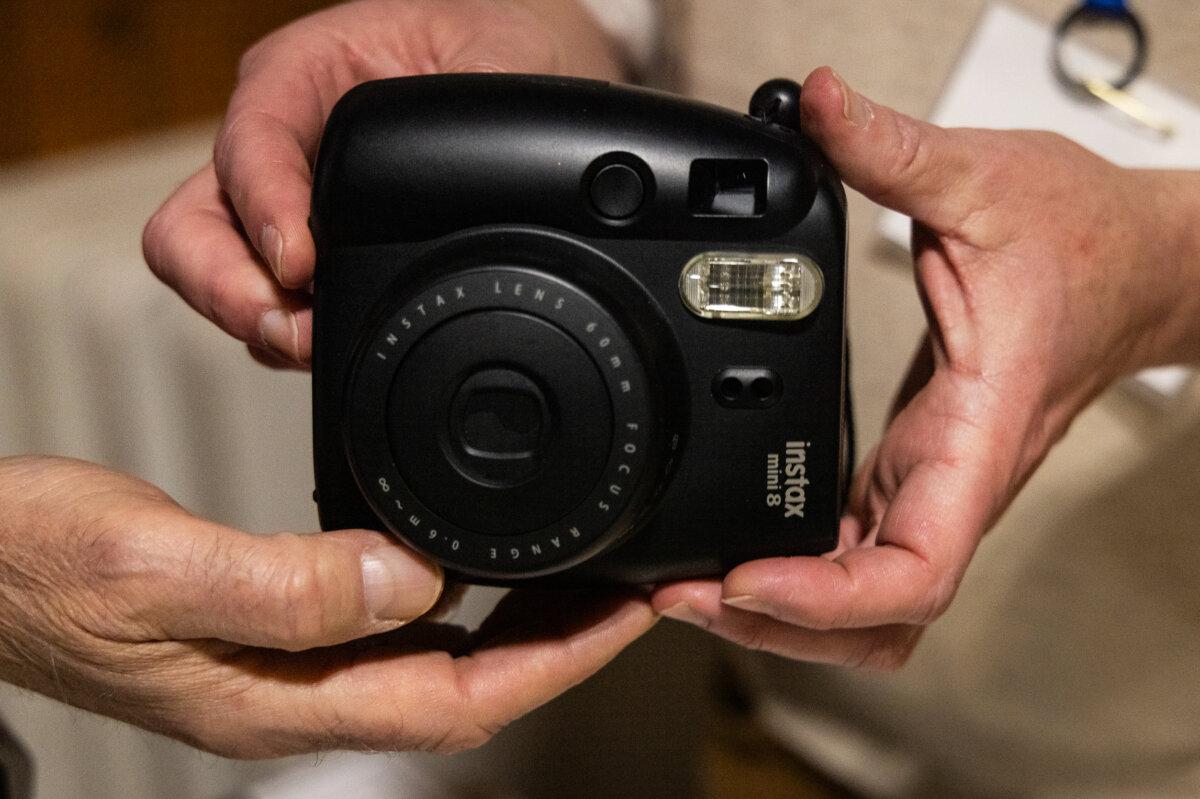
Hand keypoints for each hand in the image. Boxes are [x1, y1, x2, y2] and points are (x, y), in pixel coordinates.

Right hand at [0, 456, 653, 755]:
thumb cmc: (33, 570)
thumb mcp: (154, 567)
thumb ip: (284, 585)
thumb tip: (410, 580)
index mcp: (278, 698)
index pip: (460, 697)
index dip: (558, 660)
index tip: (626, 611)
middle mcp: (293, 695)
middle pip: (466, 686)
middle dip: (559, 644)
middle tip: (627, 588)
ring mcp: (282, 672)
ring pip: (437, 658)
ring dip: (515, 621)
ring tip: (575, 571)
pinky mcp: (268, 636)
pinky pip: (390, 627)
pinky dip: (451, 596)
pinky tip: (465, 560)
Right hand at [143, 0, 624, 367]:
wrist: (513, 69)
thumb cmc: (489, 44)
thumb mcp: (495, 56)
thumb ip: (480, 113)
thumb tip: (488, 187)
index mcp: (301, 75)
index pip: (250, 143)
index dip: (264, 211)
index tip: (300, 266)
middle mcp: (274, 143)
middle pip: (191, 226)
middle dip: (231, 290)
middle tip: (295, 332)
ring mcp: (274, 205)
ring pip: (207, 273)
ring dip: (252, 319)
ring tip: (312, 345)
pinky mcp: (298, 258)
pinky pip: (259, 306)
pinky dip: (280, 335)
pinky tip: (329, 343)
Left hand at [653, 67, 1199, 668]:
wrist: (1143, 266)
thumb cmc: (1088, 243)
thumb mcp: (985, 182)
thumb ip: (894, 150)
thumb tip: (819, 105)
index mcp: (975, 436)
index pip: (914, 573)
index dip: (825, 599)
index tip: (742, 579)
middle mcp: (952, 480)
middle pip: (872, 619)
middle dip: (776, 626)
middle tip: (678, 596)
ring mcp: (932, 483)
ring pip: (865, 601)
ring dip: (784, 614)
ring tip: (691, 585)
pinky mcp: (915, 468)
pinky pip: (857, 552)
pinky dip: (798, 568)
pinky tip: (739, 543)